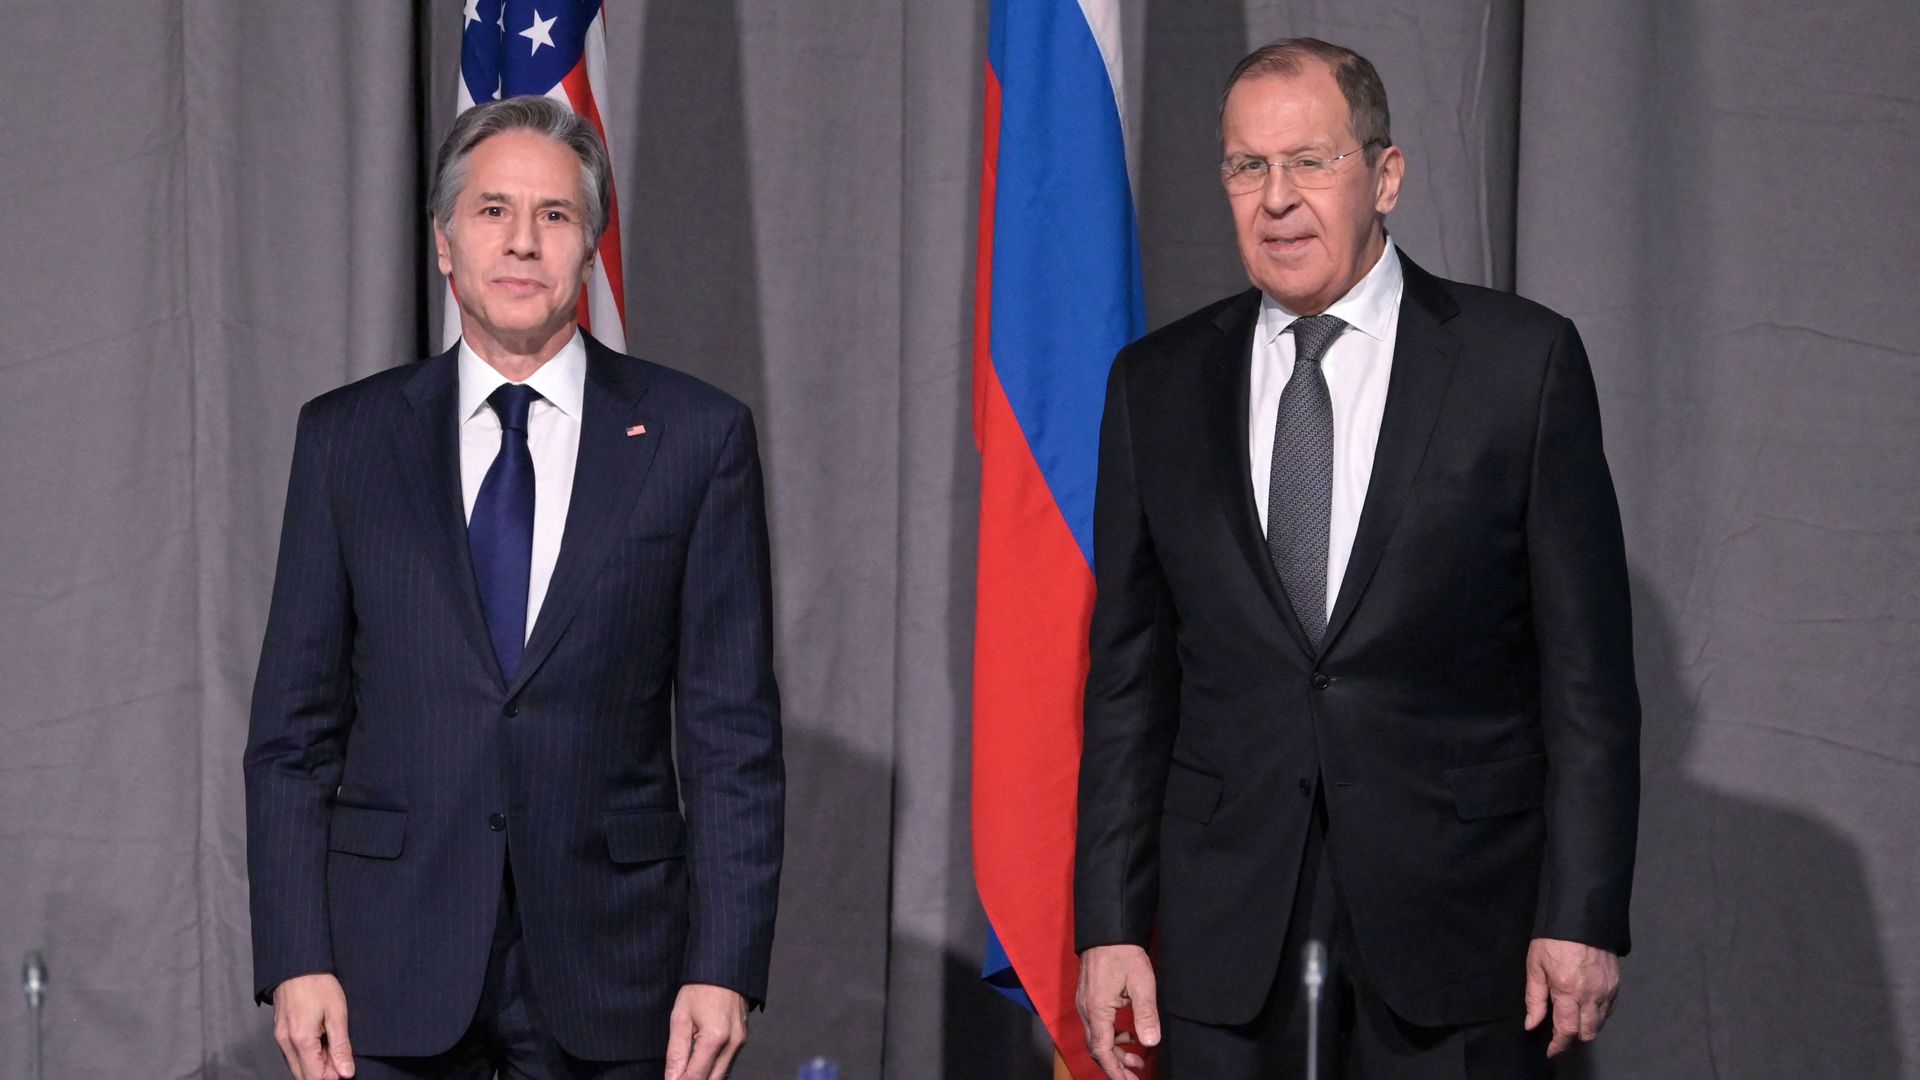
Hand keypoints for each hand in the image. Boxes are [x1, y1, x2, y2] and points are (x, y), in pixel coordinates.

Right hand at [272, 973, 354, 1079]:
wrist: (297, 963)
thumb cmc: (319, 985)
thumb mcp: (337, 1014)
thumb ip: (341, 1046)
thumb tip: (346, 1073)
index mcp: (300, 1040)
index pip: (314, 1077)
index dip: (332, 1076)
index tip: (346, 1068)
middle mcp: (285, 1043)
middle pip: (303, 1075)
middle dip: (323, 1073)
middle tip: (341, 1058)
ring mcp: (280, 1037)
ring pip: (296, 1065)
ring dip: (315, 1064)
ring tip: (332, 1046)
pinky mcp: (279, 1031)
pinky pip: (292, 1054)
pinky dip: (306, 1054)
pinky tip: (320, 1041)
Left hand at [663, 983, 748, 1079]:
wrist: (723, 968)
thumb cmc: (699, 989)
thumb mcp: (680, 1018)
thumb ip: (676, 1053)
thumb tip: (671, 1079)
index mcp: (715, 1038)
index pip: (696, 1077)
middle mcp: (732, 1044)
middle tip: (677, 1075)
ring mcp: (740, 1043)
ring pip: (721, 1075)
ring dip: (703, 1077)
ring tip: (685, 1069)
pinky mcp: (742, 1040)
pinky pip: (727, 1064)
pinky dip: (712, 1069)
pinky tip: (698, 1062)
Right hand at [1076, 944, 1160, 1079]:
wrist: (1107, 929)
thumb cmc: (1124, 953)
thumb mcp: (1142, 983)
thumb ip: (1146, 1014)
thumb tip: (1151, 1042)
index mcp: (1097, 1010)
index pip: (1101, 1050)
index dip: (1114, 1071)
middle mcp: (1086, 1010)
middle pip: (1097, 1048)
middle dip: (1116, 1066)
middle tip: (1135, 1075)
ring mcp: (1086, 1004)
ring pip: (1097, 1038)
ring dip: (1115, 1051)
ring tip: (1137, 1058)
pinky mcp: (1089, 997)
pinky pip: (1097, 1026)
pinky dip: (1111, 1037)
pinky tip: (1127, 1035)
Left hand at [1523, 938, 1619, 1056]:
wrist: (1581, 917)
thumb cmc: (1552, 940)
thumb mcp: (1535, 966)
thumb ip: (1534, 999)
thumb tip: (1532, 1025)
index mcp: (1568, 992)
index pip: (1567, 1031)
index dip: (1559, 1045)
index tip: (1551, 1050)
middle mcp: (1591, 996)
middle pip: (1588, 1032)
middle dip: (1574, 1038)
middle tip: (1561, 1033)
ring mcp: (1607, 990)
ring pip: (1600, 1023)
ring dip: (1587, 1027)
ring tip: (1572, 1019)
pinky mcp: (1616, 984)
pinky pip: (1609, 1009)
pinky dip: (1598, 1015)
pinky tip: (1586, 1008)